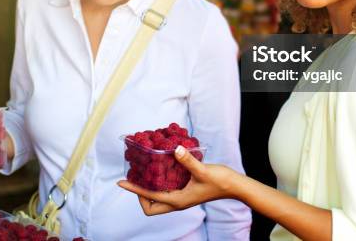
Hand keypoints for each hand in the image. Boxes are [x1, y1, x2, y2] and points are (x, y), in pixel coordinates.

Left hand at [117, 145, 240, 215]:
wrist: (234, 186)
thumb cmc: (219, 181)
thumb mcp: (202, 170)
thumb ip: (188, 160)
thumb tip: (175, 149)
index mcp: (177, 201)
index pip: (149, 198)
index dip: (134, 189)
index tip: (121, 181)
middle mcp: (177, 202)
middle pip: (150, 207)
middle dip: (139, 195)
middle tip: (135, 177)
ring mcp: (182, 198)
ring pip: (158, 200)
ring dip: (148, 190)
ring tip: (143, 172)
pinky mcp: (186, 191)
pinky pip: (166, 191)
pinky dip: (159, 184)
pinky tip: (160, 168)